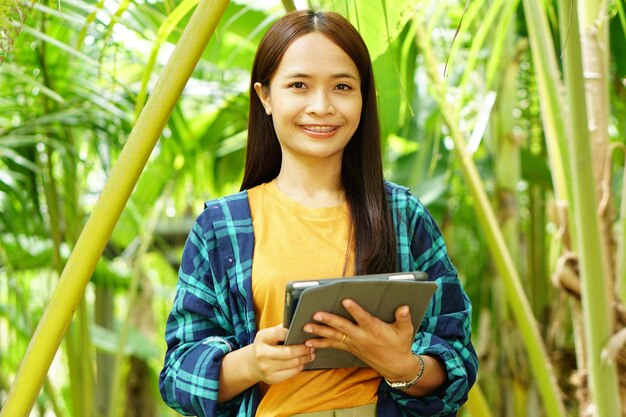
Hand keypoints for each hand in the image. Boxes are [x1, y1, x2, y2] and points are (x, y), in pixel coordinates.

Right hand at [250, 324, 315, 384]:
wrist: (253, 364)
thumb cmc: (266, 345)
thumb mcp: (269, 334)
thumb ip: (281, 328)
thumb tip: (299, 325)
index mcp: (261, 338)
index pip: (278, 333)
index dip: (291, 332)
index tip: (301, 332)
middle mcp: (262, 353)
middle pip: (288, 352)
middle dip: (303, 349)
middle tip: (311, 346)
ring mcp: (266, 368)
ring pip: (292, 363)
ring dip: (305, 358)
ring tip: (311, 354)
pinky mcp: (272, 378)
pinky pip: (291, 373)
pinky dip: (300, 367)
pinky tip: (302, 362)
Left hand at [301, 300, 416, 380]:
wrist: (396, 367)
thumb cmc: (400, 346)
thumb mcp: (406, 332)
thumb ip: (404, 318)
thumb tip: (403, 307)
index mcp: (374, 330)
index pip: (363, 318)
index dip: (355, 310)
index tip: (346, 301)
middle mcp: (361, 337)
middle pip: (343, 327)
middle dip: (329, 320)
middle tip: (316, 314)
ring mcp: (354, 343)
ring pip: (334, 337)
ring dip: (319, 332)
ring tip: (306, 328)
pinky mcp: (349, 348)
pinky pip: (333, 345)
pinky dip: (320, 343)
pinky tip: (308, 342)